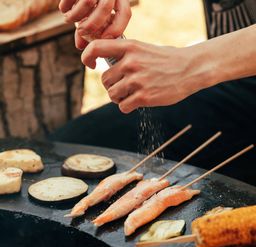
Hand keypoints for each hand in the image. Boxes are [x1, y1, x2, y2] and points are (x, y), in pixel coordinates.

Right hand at [59, 0, 131, 49]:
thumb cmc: (88, 0)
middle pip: (105, 7)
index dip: (116, 29)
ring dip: (76, 15)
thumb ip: (90, 29)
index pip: (125, 13)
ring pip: (87, 2)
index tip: (104, 39)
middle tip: (81, 32)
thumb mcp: (95, 13)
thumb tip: (80, 46)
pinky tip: (63, 9)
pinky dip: (65, 6)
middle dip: (92, 24)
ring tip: (68, 20)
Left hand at [81, 39, 211, 112]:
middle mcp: (130, 62)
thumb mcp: (144, 49)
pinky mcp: (144, 97)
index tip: (90, 65)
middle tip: (124, 86)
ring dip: (119, 98)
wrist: (190, 69)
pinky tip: (137, 102)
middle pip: (104, 80)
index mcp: (129, 47)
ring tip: (131, 94)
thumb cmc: (167, 60)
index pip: (96, 47)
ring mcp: (137, 80)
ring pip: (112, 95)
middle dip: (112, 86)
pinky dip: (127, 107)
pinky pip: (123, 107)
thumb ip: (125, 55)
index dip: (87, 56)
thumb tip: (106, 64)